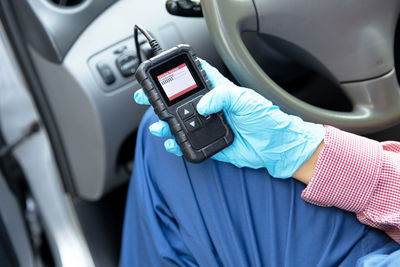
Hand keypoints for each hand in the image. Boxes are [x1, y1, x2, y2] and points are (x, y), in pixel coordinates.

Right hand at [134, 60, 324, 177]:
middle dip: (162, 99)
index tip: (162, 73)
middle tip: (145, 97)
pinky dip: (177, 143)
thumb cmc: (266, 119)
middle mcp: (211, 108)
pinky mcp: (210, 143)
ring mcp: (209, 126)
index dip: (179, 74)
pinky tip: (170, 142)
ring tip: (157, 123)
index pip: (196, 78)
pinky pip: (189, 143)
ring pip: (181, 123)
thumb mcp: (245, 100)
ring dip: (166, 123)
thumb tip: (201, 104)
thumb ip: (222, 97)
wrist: (276, 146)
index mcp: (219, 93)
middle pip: (181, 102)